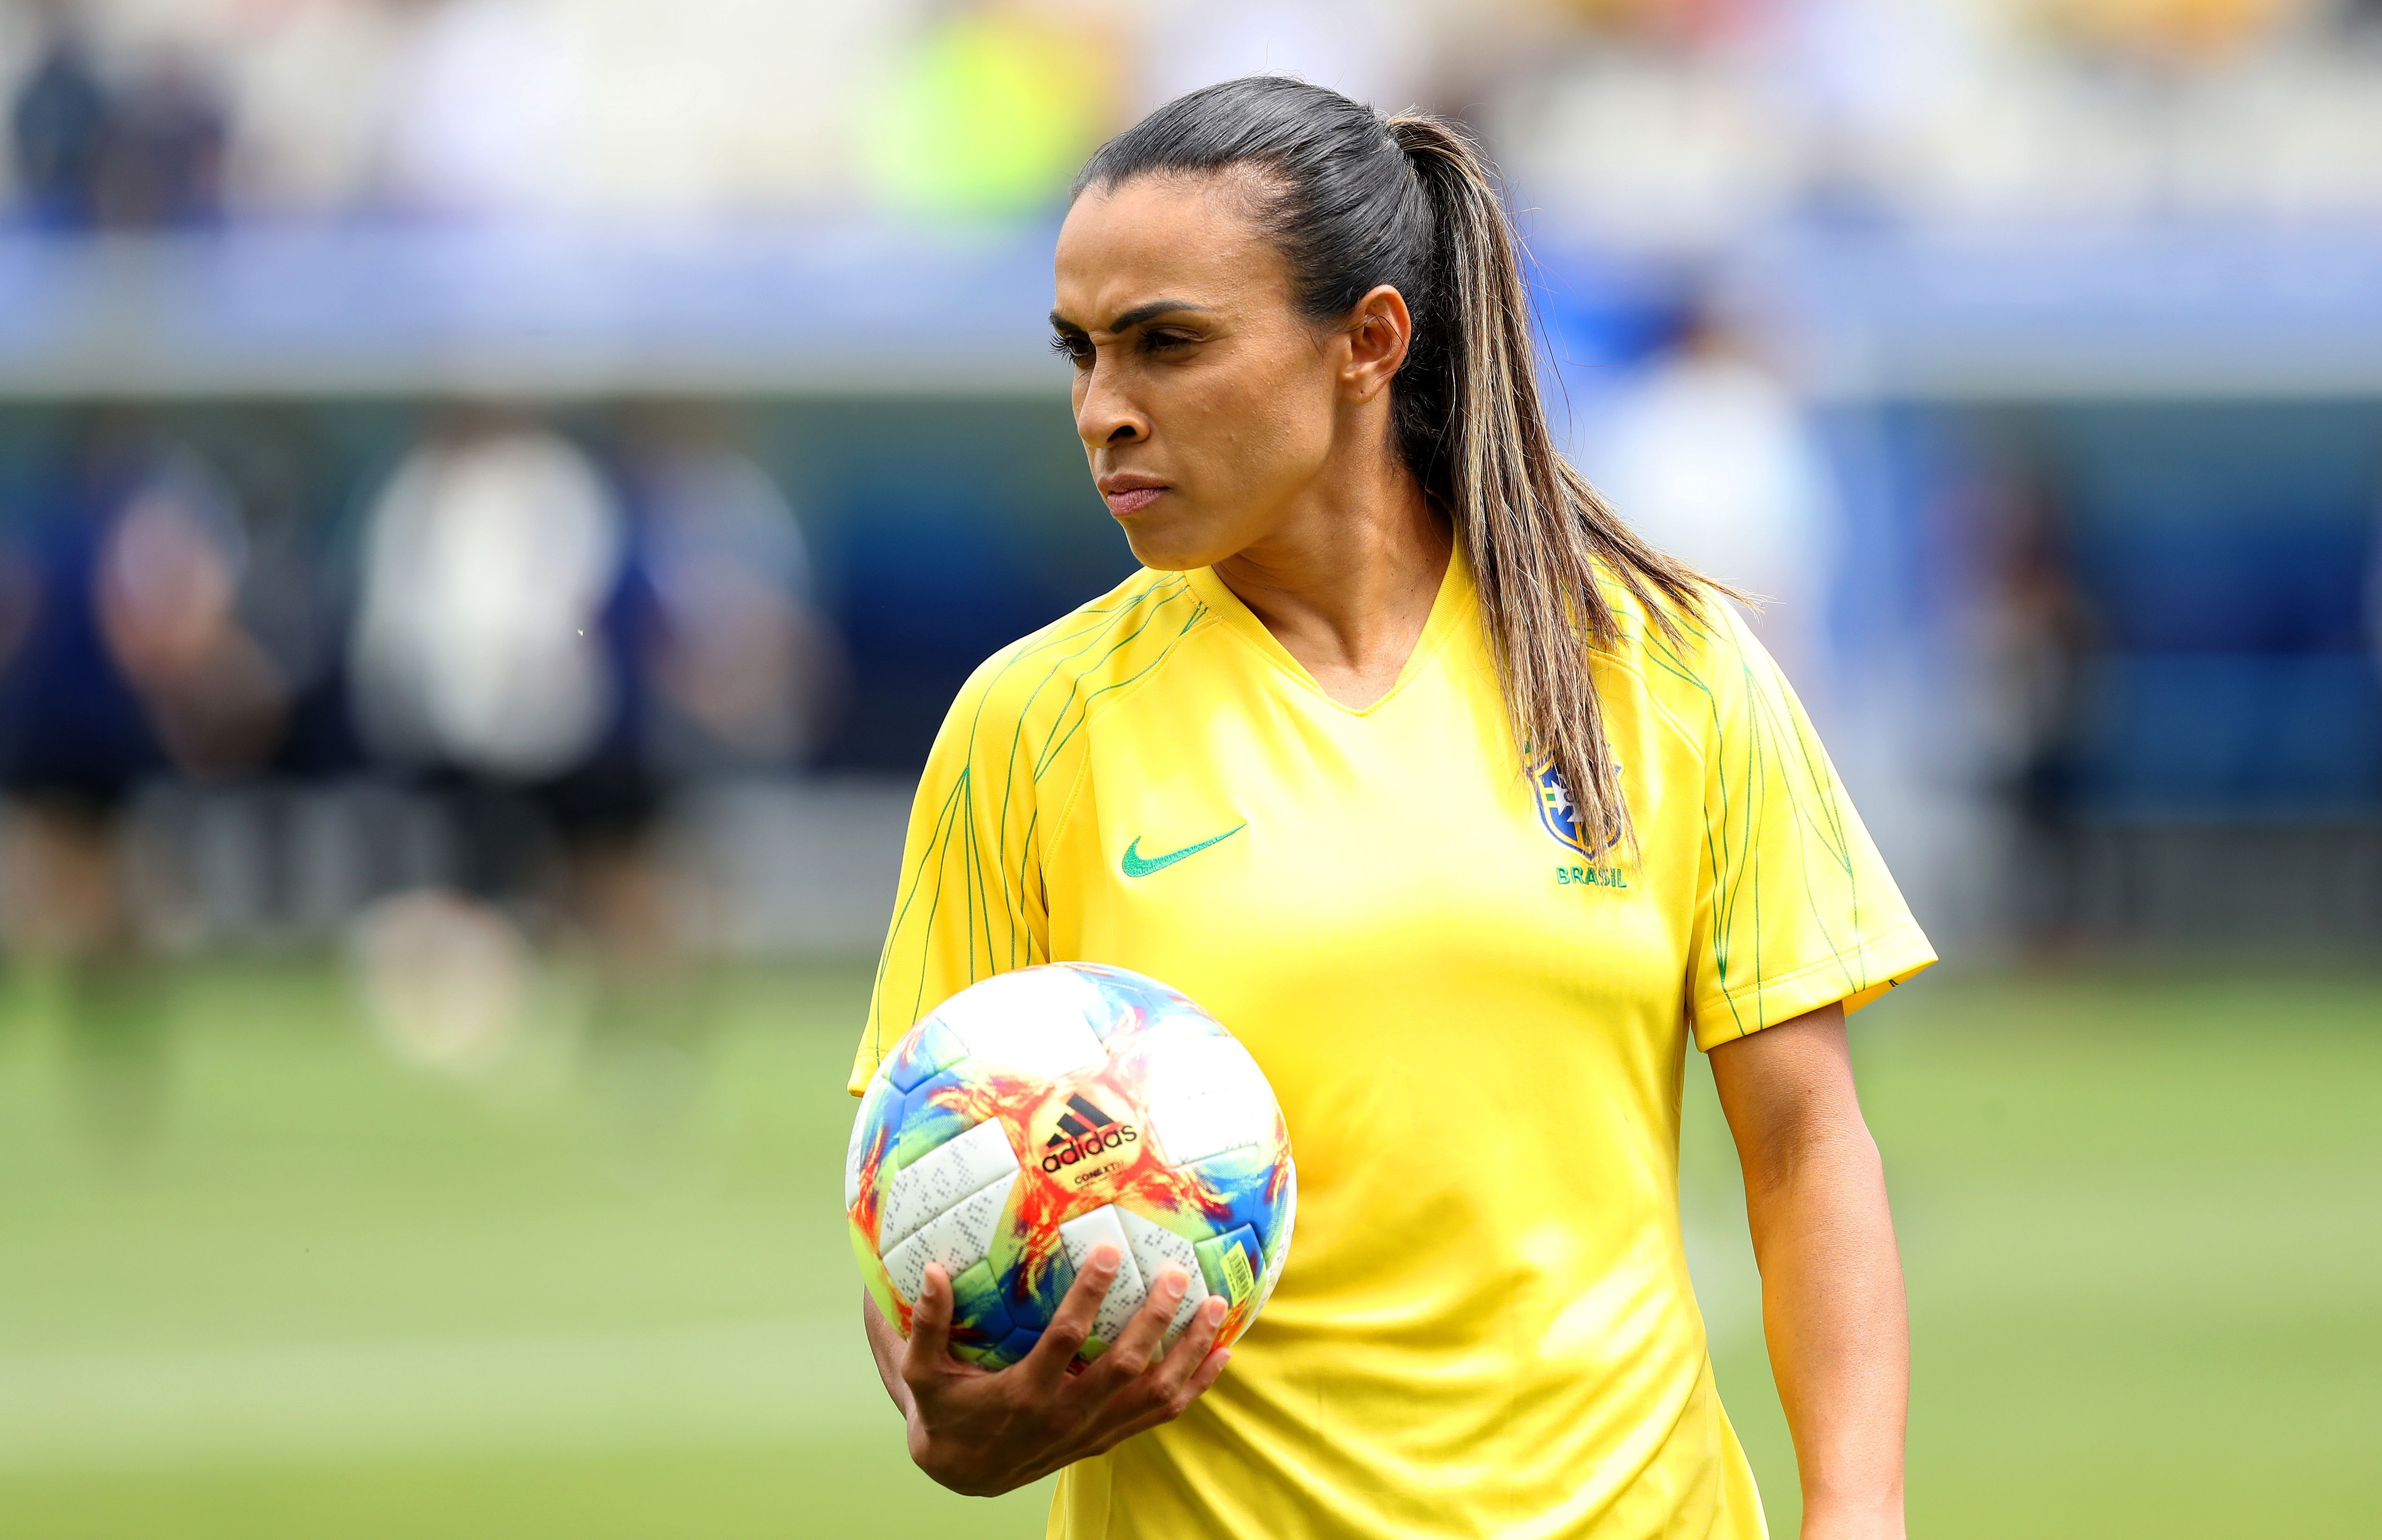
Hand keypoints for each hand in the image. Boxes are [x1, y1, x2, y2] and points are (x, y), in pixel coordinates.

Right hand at [884, 1244, 1230, 1496]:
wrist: (963, 1472)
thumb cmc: (944, 1411)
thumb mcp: (922, 1373)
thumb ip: (927, 1324)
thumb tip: (931, 1269)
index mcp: (1024, 1392)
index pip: (1065, 1341)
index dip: (1089, 1297)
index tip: (1110, 1252)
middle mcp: (1065, 1415)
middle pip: (1123, 1367)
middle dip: (1155, 1320)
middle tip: (1177, 1275)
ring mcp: (1092, 1431)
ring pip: (1154, 1395)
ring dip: (1189, 1352)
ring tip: (1216, 1308)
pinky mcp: (1107, 1439)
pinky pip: (1161, 1415)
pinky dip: (1195, 1386)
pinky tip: (1220, 1354)